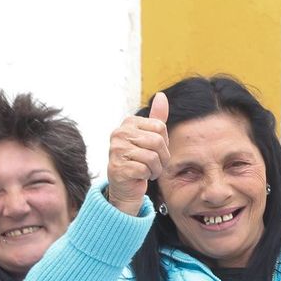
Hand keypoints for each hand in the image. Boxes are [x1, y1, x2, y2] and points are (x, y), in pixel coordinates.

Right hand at [106, 92, 169, 214]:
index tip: (155, 150)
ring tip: (147, 170)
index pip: (160, 127)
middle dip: (162, 157)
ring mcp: (116, 150)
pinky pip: (145, 169)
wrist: (126, 185)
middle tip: (154, 163)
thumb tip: (161, 95)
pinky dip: (147, 175)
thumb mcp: (149, 136)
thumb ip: (156, 117)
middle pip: (157, 141)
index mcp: (128, 123)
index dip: (164, 142)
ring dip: (155, 168)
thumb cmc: (139, 159)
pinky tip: (140, 176)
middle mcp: (119, 133)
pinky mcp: (117, 167)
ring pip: (152, 157)